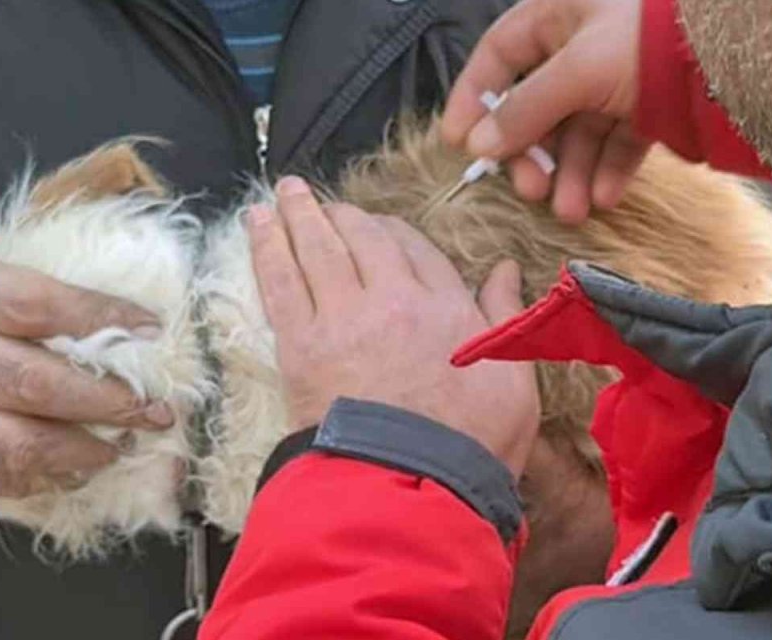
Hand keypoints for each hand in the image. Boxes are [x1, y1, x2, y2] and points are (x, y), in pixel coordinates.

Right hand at [0, 223, 172, 497]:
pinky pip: (3, 478)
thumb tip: (114, 256)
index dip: (96, 316)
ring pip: (20, 443)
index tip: (151, 328)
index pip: (30, 303)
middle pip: (31, 382)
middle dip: (107, 399)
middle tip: (156, 407)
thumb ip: (22, 257)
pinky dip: (54, 477)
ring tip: (128, 442)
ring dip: (87, 449)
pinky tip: (86, 465)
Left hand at [251, 177, 540, 475]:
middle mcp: (392, 299)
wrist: (412, 486)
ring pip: (316, 248)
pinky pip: (280, 280)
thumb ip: (507, 316)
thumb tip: (505, 269)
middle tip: (320, 200)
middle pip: (362, 237)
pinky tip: (256, 222)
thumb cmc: (472, 443)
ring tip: (282, 192)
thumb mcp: (515, 380)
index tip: (377, 227)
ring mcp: (342, 318)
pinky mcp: (301, 345)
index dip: (392, 232)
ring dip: (297, 214)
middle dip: (341, 214)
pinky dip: (266, 245)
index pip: (414, 248)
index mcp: (445, 306)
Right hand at [441, 0, 649, 223]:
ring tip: (573, 211)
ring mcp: (617, 76)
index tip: (459, 144)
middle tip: (531, 190)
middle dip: (534, 153)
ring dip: (572, 174)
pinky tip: (607, 197)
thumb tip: (477, 146)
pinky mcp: (650, 104)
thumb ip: (525, 109)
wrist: (733, 52)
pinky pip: (618, 141)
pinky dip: (609, 171)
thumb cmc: (646, 39)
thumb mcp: (577, 70)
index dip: (475, 96)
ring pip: (580, 131)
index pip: (499, 53)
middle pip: (539, 104)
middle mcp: (583, 43)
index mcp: (558, 13)